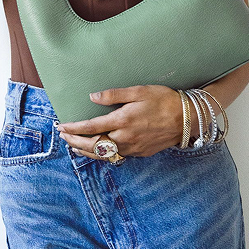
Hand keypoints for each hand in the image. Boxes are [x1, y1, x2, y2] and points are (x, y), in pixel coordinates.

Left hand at [56, 84, 197, 159]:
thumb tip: (92, 96)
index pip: (91, 128)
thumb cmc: (163, 100)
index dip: (74, 128)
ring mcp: (133, 148)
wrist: (186, 118)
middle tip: (63, 137)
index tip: (62, 126)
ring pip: (104, 155)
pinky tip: (98, 150)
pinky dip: (103, 155)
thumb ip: (114, 95)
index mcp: (122, 121)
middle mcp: (125, 138)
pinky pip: (116, 156)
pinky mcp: (140, 153)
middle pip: (93, 145)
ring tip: (74, 146)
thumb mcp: (138, 91)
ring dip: (86, 151)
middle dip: (75, 142)